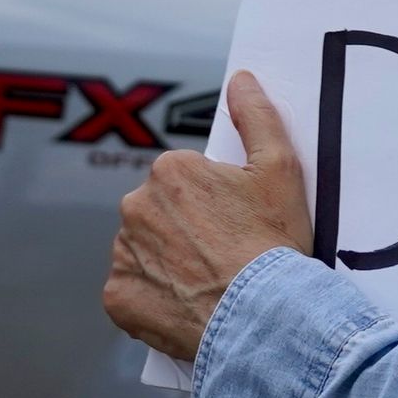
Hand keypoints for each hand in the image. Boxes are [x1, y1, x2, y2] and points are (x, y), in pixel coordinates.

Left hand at [104, 72, 312, 360]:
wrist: (263, 317)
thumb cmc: (274, 243)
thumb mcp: (281, 169)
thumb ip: (257, 116)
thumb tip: (241, 80)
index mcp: (171, 171)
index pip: (185, 180)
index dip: (214, 201)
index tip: (235, 223)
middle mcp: (136, 206)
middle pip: (159, 212)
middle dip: (184, 229)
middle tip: (222, 254)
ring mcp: (123, 254)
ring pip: (142, 250)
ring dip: (164, 261)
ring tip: (206, 282)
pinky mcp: (117, 297)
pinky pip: (130, 291)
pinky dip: (150, 297)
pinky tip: (183, 303)